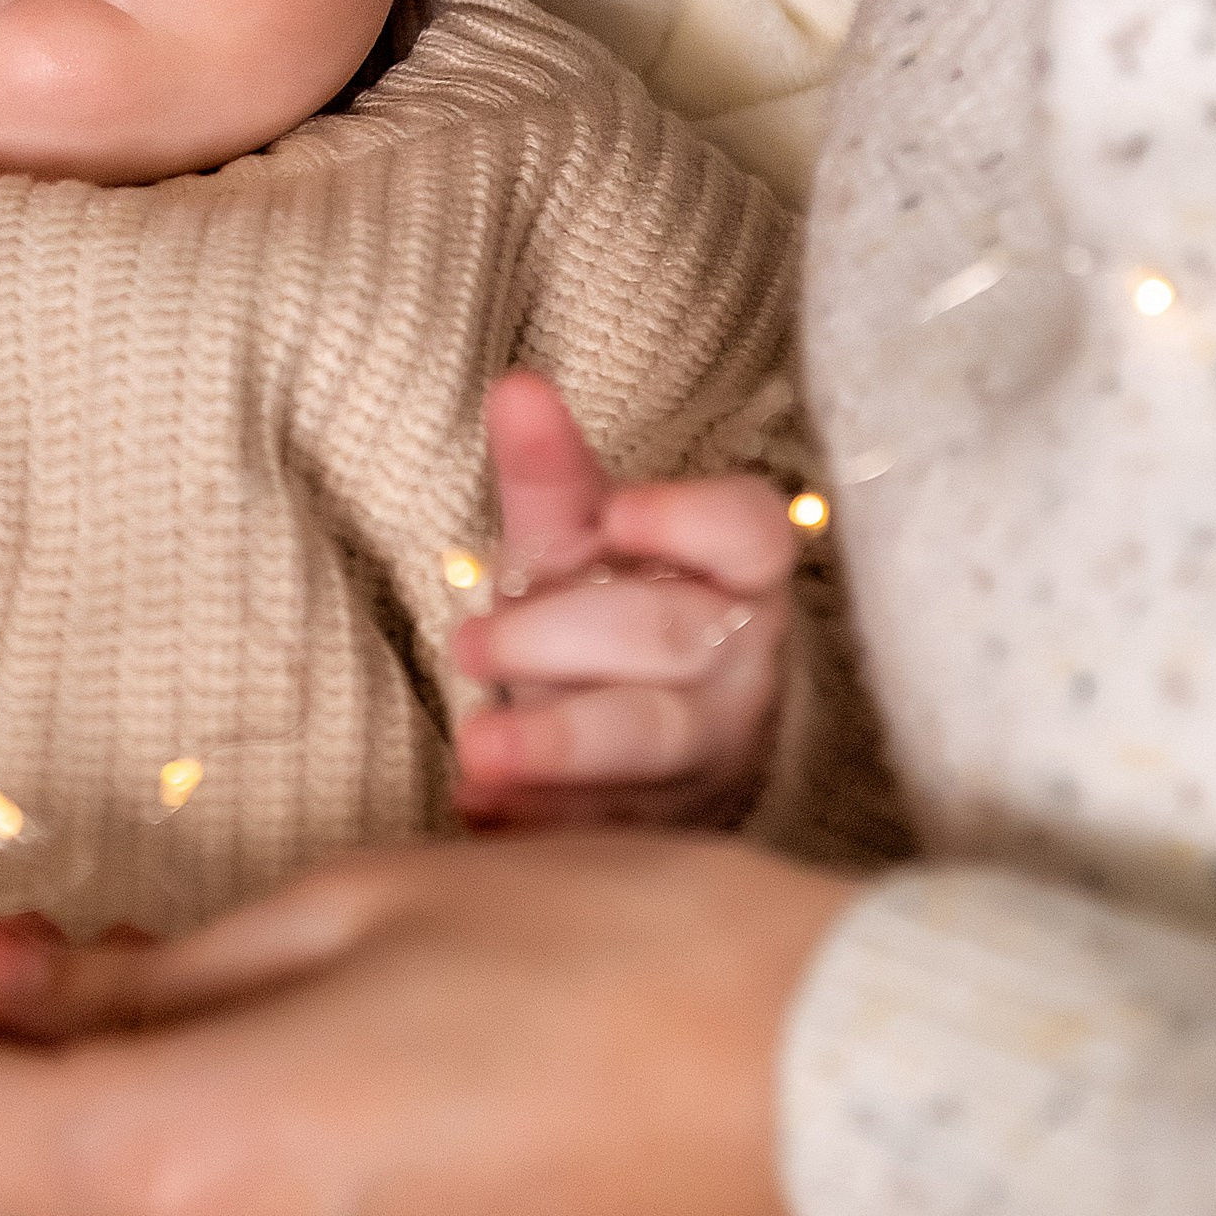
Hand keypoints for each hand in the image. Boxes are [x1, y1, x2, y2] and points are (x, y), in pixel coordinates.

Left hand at [454, 374, 793, 827]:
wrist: (623, 727)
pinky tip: (479, 810)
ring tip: (473, 750)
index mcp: (734, 571)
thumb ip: (547, 470)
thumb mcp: (572, 538)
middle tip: (466, 643)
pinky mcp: (673, 826)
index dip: (689, 520)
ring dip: (558, 748)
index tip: (614, 510)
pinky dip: (543, 822)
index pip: (748, 533)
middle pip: (671, 639)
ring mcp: (713, 750)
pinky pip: (615, 827)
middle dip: (562, 639)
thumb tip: (514, 387)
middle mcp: (738, 659)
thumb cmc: (604, 609)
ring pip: (654, 744)